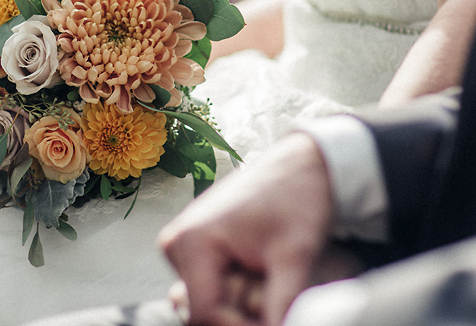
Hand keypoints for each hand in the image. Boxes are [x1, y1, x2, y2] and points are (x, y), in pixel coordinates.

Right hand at [158, 133, 333, 325]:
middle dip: (239, 318)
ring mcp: (181, 242)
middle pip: (202, 310)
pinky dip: (233, 291)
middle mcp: (176, 242)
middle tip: (276, 303)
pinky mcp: (193, 243)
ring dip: (236, 307)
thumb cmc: (297, 201)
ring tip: (270, 287)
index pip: (205, 315)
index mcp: (192, 242)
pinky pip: (206, 284)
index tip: (275, 324)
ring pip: (204, 300)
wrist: (299, 165)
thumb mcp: (294, 258)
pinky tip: (260, 278)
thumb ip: (281, 306)